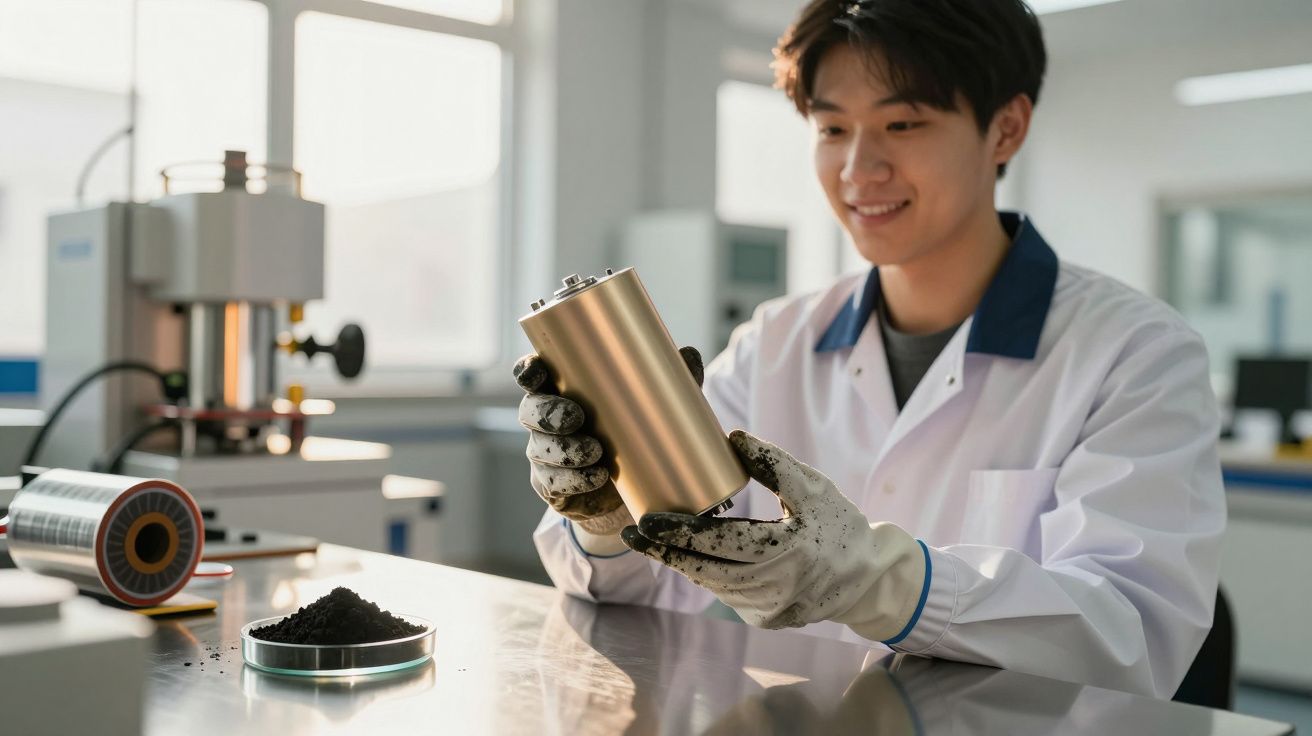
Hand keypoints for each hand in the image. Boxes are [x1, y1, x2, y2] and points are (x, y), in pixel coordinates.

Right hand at [514, 347, 703, 536]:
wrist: (632, 487)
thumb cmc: (633, 431)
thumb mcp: (650, 404)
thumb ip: (666, 380)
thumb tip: (689, 354)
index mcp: (560, 390)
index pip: (531, 374)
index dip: (528, 371)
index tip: (536, 372)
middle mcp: (544, 420)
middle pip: (531, 411)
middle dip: (549, 413)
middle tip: (578, 416)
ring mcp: (544, 453)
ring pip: (541, 448)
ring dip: (566, 450)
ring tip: (596, 452)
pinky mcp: (551, 484)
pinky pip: (554, 482)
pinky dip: (576, 480)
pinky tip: (596, 476)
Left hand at [620, 430, 926, 641]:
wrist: (869, 579)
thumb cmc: (840, 526)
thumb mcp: (814, 488)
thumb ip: (773, 463)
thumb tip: (733, 437)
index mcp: (785, 550)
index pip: (717, 541)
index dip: (679, 532)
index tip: (646, 521)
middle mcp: (773, 586)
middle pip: (702, 569)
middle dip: (664, 551)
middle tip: (633, 533)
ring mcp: (767, 609)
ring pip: (711, 585)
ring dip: (683, 563)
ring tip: (655, 541)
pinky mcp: (765, 620)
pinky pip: (726, 595)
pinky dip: (707, 575)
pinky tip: (691, 558)